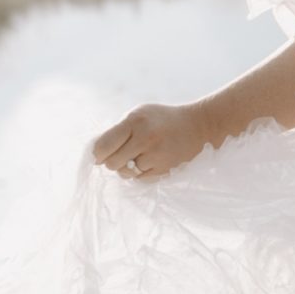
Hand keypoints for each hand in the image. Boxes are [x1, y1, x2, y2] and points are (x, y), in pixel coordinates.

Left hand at [91, 101, 212, 181]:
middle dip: (112, 162)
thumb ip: (118, 130)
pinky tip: (150, 161)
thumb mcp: (139, 114)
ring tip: (138, 157)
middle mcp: (145, 138)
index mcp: (134, 121)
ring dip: (127, 168)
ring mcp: (156, 155)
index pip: (103, 145)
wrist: (199, 126)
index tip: (99, 156)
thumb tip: (95, 152)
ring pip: (126, 173)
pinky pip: (140, 179)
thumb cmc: (162, 119)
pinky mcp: (165, 168)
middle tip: (120, 155)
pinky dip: (141, 173)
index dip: (97, 154)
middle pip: (112, 163)